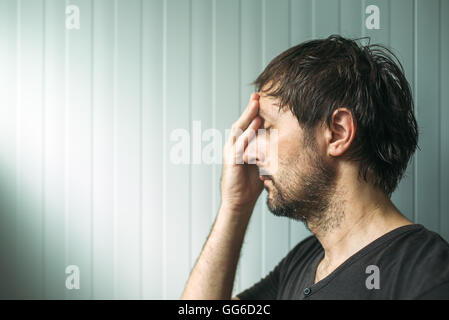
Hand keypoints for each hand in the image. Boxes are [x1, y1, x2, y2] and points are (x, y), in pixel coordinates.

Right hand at [220, 93, 263, 211]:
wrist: (240, 202)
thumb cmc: (252, 184)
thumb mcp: (264, 162)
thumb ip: (269, 150)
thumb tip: (286, 140)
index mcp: (243, 144)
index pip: (249, 124)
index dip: (255, 112)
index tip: (265, 99)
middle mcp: (235, 145)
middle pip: (242, 123)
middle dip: (250, 109)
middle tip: (258, 96)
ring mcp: (231, 152)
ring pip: (238, 131)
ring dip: (247, 117)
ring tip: (255, 106)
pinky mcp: (231, 161)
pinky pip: (238, 146)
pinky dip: (245, 136)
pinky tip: (252, 128)